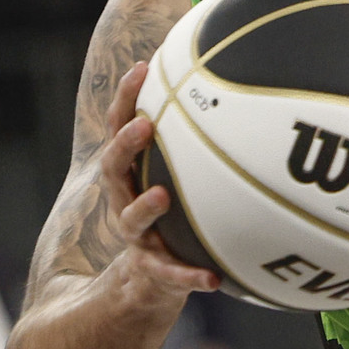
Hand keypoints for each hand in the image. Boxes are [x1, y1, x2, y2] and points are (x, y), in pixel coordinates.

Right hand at [96, 59, 222, 301]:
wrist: (151, 279)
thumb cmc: (171, 215)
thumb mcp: (174, 177)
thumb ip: (193, 143)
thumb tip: (235, 88)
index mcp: (129, 175)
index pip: (119, 129)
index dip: (126, 99)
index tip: (143, 68)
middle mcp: (125, 201)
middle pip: (113, 168)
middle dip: (126, 144)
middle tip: (145, 125)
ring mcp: (137, 237)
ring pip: (131, 220)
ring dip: (145, 206)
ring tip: (162, 195)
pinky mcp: (155, 270)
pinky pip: (171, 274)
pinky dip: (190, 275)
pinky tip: (213, 280)